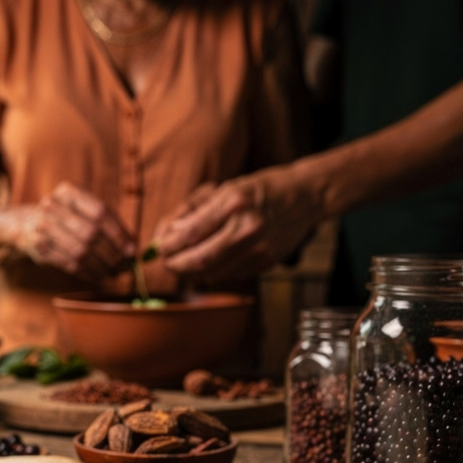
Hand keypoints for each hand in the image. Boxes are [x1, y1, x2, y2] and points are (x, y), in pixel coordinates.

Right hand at [13, 182, 135, 281]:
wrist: (28, 224)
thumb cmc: (68, 217)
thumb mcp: (86, 211)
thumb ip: (111, 224)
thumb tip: (133, 248)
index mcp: (69, 191)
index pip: (100, 213)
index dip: (119, 234)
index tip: (131, 251)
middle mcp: (53, 205)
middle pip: (91, 234)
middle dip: (111, 254)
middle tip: (124, 267)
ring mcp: (42, 226)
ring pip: (79, 252)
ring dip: (100, 267)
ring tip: (113, 274)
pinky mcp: (38, 246)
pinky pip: (68, 264)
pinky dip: (87, 273)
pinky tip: (97, 277)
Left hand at [151, 168, 322, 281]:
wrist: (305, 197)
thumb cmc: (260, 188)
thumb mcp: (224, 188)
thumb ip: (193, 211)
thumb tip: (166, 235)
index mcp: (234, 203)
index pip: (190, 233)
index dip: (167, 245)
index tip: (156, 247)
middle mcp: (247, 228)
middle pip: (199, 261)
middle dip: (175, 265)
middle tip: (165, 261)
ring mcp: (259, 250)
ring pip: (212, 273)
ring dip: (191, 270)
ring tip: (185, 259)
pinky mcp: (266, 264)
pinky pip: (229, 274)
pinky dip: (213, 271)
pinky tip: (211, 259)